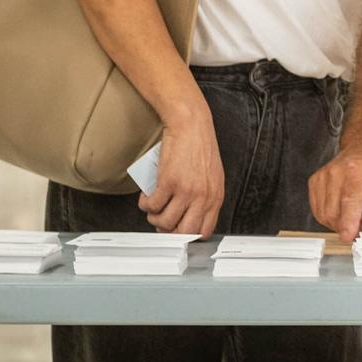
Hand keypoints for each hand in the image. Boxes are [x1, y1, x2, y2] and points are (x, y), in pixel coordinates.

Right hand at [140, 109, 224, 236]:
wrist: (191, 125)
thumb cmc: (200, 148)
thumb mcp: (212, 177)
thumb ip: (205, 198)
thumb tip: (189, 217)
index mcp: (216, 197)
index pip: (204, 231)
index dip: (187, 235)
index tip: (177, 231)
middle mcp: (203, 197)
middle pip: (183, 233)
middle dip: (168, 231)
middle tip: (161, 221)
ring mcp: (186, 191)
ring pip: (164, 222)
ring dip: (153, 218)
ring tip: (153, 207)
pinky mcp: (168, 182)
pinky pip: (152, 206)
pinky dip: (145, 205)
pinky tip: (146, 197)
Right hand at [308, 137, 361, 241]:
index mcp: (357, 173)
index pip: (348, 202)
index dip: (347, 224)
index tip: (349, 237)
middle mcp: (336, 174)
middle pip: (333, 214)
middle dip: (346, 226)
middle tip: (360, 223)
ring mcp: (322, 177)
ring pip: (323, 215)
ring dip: (337, 222)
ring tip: (352, 211)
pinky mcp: (314, 182)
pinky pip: (317, 210)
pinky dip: (329, 216)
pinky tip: (341, 208)